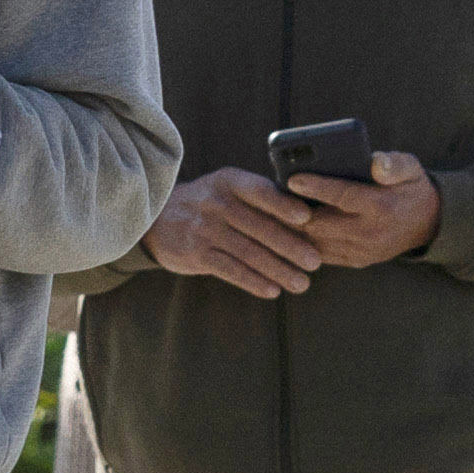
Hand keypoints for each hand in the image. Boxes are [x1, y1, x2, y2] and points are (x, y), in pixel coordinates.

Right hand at [145, 168, 319, 298]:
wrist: (157, 217)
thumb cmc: (209, 203)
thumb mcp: (228, 187)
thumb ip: (259, 197)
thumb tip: (309, 217)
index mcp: (229, 181)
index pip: (259, 191)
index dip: (283, 204)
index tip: (306, 218)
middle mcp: (215, 203)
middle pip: (259, 227)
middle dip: (291, 246)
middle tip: (315, 262)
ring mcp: (204, 229)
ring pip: (248, 252)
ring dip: (278, 270)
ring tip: (301, 284)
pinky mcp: (196, 254)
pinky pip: (230, 270)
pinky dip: (253, 281)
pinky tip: (272, 291)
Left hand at [284, 149, 440, 266]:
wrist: (428, 223)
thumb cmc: (411, 188)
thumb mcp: (412, 168)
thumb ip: (394, 164)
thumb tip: (374, 162)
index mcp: (382, 206)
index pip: (344, 196)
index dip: (317, 188)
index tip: (293, 179)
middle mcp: (370, 232)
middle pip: (321, 224)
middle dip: (294, 213)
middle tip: (269, 199)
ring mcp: (362, 251)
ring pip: (316, 243)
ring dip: (292, 230)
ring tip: (270, 213)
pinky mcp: (355, 261)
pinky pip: (321, 254)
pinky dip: (302, 242)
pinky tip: (284, 229)